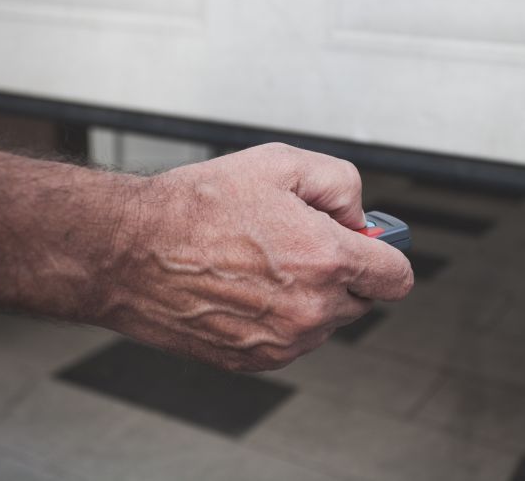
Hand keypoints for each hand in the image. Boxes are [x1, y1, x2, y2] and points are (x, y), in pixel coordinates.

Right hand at [98, 143, 413, 370]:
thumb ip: (342, 186)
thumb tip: (360, 218)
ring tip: (260, 262)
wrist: (128, 252)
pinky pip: (291, 340)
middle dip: (341, 271)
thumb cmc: (195, 207)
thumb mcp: (280, 164)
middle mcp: (310, 310)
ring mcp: (282, 342)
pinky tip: (244, 287)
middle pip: (361, 299)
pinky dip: (280, 317)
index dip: (386, 256)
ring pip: (324, 321)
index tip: (371, 247)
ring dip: (309, 295)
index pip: (396, 277)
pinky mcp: (255, 361)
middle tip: (299, 243)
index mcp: (326, 260)